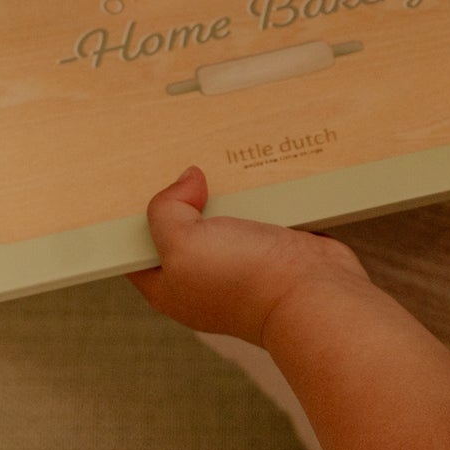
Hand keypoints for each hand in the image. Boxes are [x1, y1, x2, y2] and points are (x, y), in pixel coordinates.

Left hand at [128, 167, 370, 346]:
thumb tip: (188, 179)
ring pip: (220, 213)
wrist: (315, 295)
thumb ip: (167, 210)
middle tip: (178, 158)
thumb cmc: (245, 282)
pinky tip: (248, 168)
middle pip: (181, 224)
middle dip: (181, 194)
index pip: (138, 248)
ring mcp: (239, 259)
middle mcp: (202, 275)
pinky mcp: (271, 243)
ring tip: (214, 154)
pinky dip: (254, 191)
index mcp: (171, 286)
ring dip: (221, 188)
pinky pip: (255, 209)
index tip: (137, 180)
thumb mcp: (183, 245)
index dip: (134, 216)